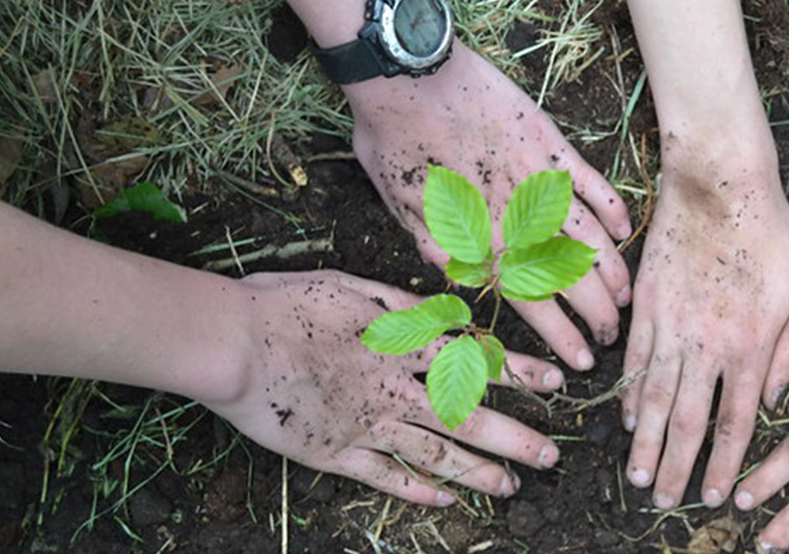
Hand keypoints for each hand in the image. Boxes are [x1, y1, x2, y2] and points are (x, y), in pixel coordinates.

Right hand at [203, 270, 564, 504]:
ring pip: (434, 454)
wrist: (232, 343)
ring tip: (511, 489)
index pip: (474, 360)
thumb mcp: (351, 286)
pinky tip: (444, 501)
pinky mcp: (334, 453)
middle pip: (465, 418)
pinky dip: (416, 490)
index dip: (518, 372)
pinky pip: (384, 476)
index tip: (555, 384)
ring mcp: (366, 425)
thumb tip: (446, 309)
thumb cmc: (286, 303)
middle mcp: (393, 389)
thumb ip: (401, 302)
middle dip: (514, 439)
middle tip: (550, 458)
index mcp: (400, 344)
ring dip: (476, 473)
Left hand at [346, 43, 632, 370]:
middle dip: (598, 315)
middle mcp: (516, 217)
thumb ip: (439, 252)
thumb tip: (466, 292)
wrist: (406, 74)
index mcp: (479, 240)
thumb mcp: (403, 210)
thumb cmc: (393, 141)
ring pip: (589, 238)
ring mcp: (539, 179)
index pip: (532, 303)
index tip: (580, 362)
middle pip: (570, 278)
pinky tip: (625, 231)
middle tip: (613, 337)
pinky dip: (613, 208)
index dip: (562, 337)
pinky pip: (592, 182)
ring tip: (628, 298)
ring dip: (613, 272)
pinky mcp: (550, 142)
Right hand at [623, 172, 788, 508]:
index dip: (725, 463)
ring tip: (638, 477)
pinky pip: (636, 360)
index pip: (736, 420)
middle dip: (678, 467)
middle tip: (665, 501)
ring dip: (647, 443)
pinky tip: (629, 420)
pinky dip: (631, 394)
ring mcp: (672, 326)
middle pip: (690, 421)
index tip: (718, 496)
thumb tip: (778, 398)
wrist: (720, 184)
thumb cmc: (773, 233)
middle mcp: (709, 345)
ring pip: (657, 398)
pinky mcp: (647, 305)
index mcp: (753, 345)